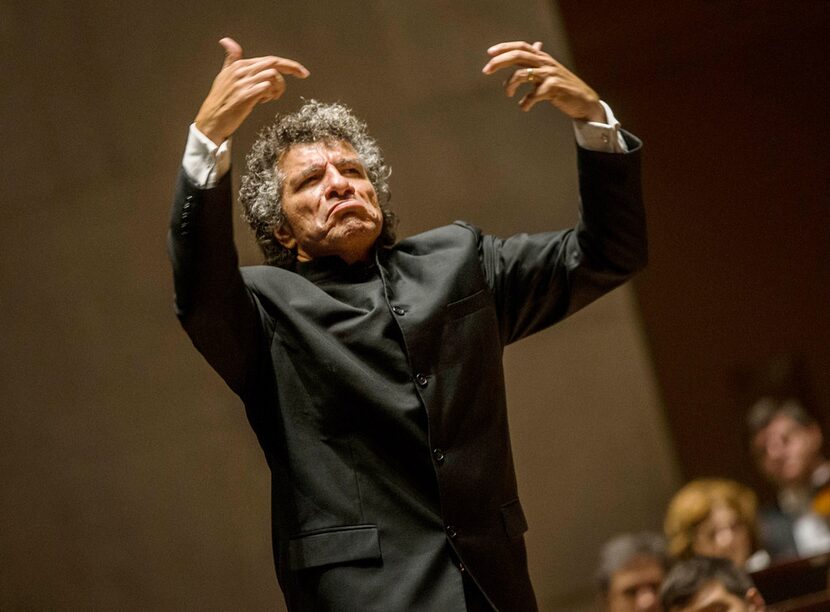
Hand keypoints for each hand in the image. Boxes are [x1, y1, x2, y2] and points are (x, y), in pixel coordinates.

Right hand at [194, 37, 309, 144]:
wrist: (212, 120)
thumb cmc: (220, 100)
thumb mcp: (224, 75)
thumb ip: (231, 59)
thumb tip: (226, 40)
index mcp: (239, 65)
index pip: (269, 60)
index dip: (288, 64)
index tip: (302, 71)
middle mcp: (242, 71)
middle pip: (274, 64)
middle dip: (292, 68)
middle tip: (303, 75)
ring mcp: (243, 83)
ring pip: (273, 75)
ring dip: (279, 87)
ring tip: (271, 97)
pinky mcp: (246, 95)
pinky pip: (267, 87)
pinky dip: (271, 94)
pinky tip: (264, 100)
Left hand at [482, 41, 604, 121]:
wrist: (584, 100)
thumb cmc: (564, 86)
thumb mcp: (551, 69)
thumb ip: (539, 59)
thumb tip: (535, 44)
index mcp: (543, 58)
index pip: (521, 46)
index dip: (505, 47)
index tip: (489, 53)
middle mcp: (545, 63)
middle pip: (518, 55)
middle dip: (499, 62)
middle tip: (486, 70)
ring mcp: (549, 75)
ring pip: (521, 74)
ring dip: (509, 85)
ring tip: (509, 94)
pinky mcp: (553, 89)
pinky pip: (532, 96)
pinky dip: (525, 103)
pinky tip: (524, 107)